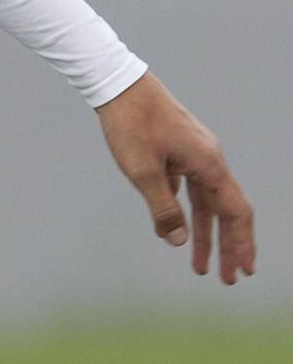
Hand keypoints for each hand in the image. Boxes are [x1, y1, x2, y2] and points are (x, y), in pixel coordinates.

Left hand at [97, 72, 255, 284]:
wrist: (117, 84)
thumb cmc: (130, 125)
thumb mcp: (142, 171)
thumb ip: (163, 208)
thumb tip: (177, 242)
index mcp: (209, 166)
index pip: (236, 213)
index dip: (241, 244)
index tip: (244, 271)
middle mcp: (209, 160)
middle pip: (225, 211)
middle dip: (226, 247)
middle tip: (227, 279)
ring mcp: (194, 153)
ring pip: (204, 201)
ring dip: (203, 233)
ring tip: (198, 265)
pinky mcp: (177, 149)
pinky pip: (188, 187)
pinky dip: (186, 210)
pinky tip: (176, 226)